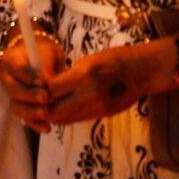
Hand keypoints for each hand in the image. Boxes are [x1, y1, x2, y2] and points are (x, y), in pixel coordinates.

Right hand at [0, 30, 65, 132]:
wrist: (43, 60)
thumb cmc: (44, 54)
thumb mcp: (47, 53)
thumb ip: (46, 66)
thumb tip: (49, 83)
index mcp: (11, 60)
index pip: (16, 68)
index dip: (28, 76)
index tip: (43, 81)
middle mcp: (7, 78)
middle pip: (13, 90)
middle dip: (30, 95)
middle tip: (46, 98)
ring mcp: (13, 95)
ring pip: (16, 106)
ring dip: (31, 112)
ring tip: (46, 114)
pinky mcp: (22, 108)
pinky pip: (25, 119)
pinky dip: (35, 124)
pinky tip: (47, 128)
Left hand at [45, 38, 175, 125]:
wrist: (144, 71)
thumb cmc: (114, 59)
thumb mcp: (87, 61)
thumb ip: (68, 76)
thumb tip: (48, 88)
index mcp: (85, 76)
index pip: (50, 91)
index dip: (39, 90)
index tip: (35, 86)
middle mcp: (91, 95)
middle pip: (55, 112)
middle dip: (43, 107)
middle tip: (38, 99)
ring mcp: (99, 108)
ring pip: (65, 119)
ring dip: (54, 114)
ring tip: (49, 103)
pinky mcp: (104, 115)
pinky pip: (78, 119)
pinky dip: (67, 115)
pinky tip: (64, 106)